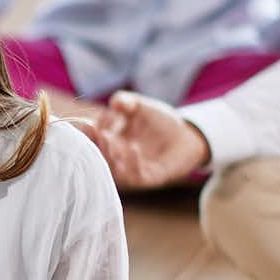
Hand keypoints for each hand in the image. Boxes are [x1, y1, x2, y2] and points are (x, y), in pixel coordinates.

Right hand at [78, 92, 211, 189]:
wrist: (189, 136)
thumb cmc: (161, 121)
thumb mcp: (141, 106)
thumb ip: (127, 102)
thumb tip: (115, 103)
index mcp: (113, 142)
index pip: (95, 140)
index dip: (90, 131)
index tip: (90, 120)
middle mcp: (120, 158)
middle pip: (100, 156)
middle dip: (95, 144)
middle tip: (95, 130)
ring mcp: (133, 170)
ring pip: (115, 170)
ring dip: (108, 156)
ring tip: (107, 138)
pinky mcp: (150, 178)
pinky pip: (137, 176)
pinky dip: (132, 163)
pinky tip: (132, 147)